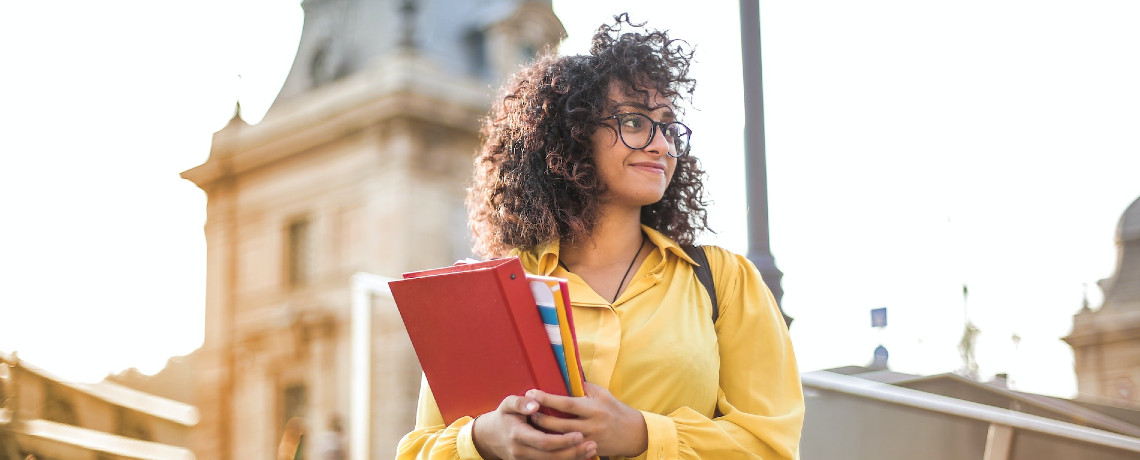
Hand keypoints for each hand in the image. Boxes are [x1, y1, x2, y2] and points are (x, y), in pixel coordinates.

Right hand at [472, 393, 597, 459]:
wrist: (489, 437)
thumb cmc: (503, 416)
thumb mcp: (507, 404)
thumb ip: (520, 403)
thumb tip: (535, 404)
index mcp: (517, 434)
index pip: (543, 441)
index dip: (562, 440)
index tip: (579, 434)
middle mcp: (521, 452)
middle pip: (551, 457)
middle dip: (573, 452)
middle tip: (592, 444)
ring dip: (573, 459)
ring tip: (592, 450)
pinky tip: (581, 456)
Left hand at [526, 383, 647, 457]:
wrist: (633, 433)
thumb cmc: (615, 409)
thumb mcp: (602, 394)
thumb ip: (583, 387)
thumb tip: (563, 376)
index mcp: (594, 408)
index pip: (567, 404)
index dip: (548, 399)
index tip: (532, 393)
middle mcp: (592, 425)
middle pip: (560, 424)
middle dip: (541, 418)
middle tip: (526, 411)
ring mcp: (590, 440)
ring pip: (562, 439)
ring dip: (544, 433)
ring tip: (530, 425)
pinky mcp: (589, 451)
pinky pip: (568, 449)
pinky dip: (555, 444)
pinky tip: (543, 439)